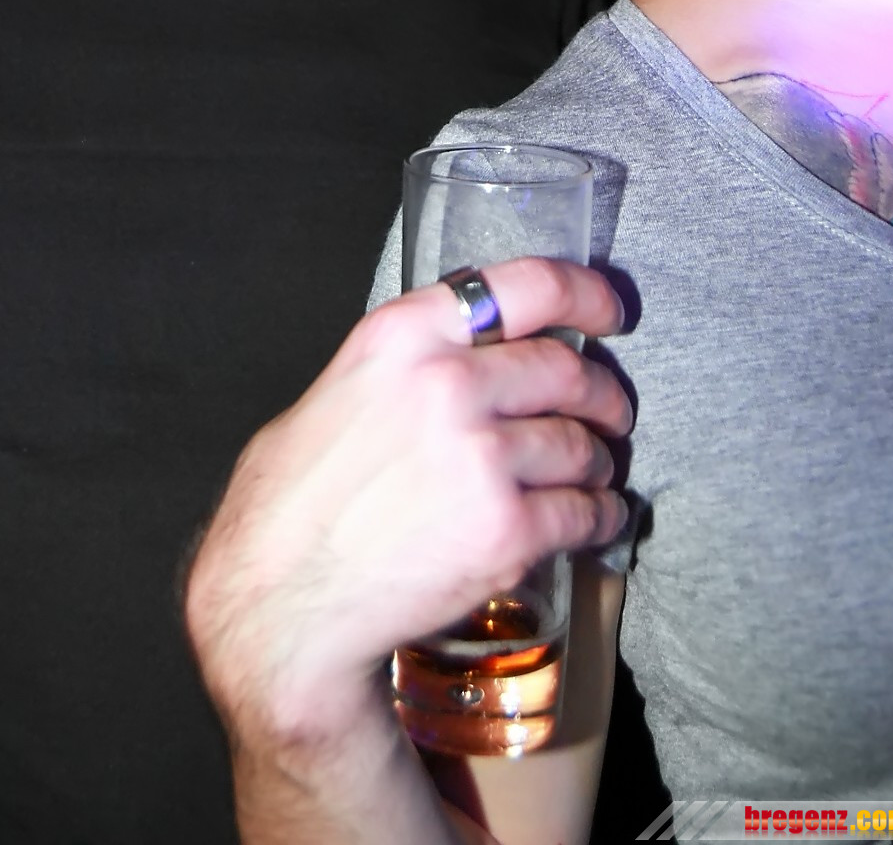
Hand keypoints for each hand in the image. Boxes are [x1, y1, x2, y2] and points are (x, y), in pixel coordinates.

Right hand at [186, 257, 629, 749]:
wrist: (280, 607)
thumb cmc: (291, 505)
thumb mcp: (338, 392)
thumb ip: (406, 365)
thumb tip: (466, 358)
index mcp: (403, 335)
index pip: (524, 286)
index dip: (585, 292)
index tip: (611, 308)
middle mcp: (448, 383)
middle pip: (565, 368)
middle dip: (600, 392)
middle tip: (609, 412)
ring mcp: (482, 456)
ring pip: (580, 443)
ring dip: (597, 460)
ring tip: (592, 474)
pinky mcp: (507, 529)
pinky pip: (584, 512)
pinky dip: (601, 517)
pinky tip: (596, 522)